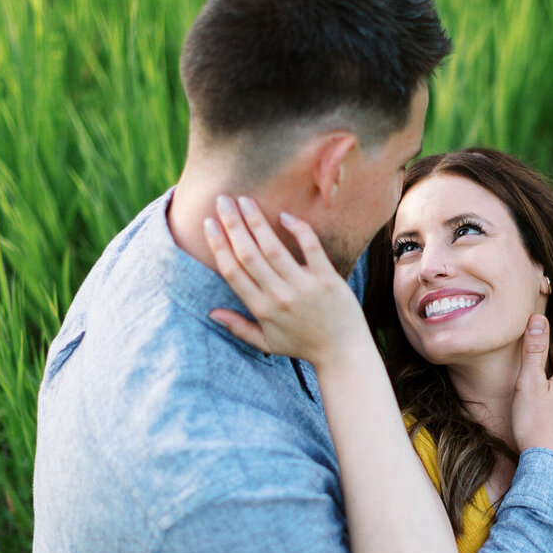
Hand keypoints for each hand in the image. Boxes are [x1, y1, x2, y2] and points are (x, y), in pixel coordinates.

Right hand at [204, 195, 368, 367]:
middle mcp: (279, 296)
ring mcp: (303, 286)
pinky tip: (284, 214)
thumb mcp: (268, 343)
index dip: (218, 245)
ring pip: (273, 248)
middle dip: (232, 224)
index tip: (208, 223)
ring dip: (256, 221)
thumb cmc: (304, 346)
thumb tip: (211, 313)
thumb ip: (238, 327)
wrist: (343, 353)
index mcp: (262, 309)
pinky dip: (297, 229)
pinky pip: (310, 247)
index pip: (232, 271)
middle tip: (222, 200)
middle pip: (248, 254)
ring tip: (245, 199)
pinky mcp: (327, 279)